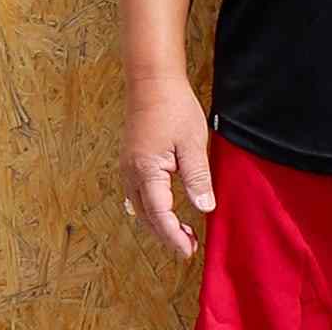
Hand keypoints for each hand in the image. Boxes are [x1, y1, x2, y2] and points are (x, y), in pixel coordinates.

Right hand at [119, 76, 215, 258]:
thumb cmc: (174, 107)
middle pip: (147, 217)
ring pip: (140, 208)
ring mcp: (128, 168)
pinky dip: (151, 208)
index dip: (174, 236)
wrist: (152, 81)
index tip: (189, 250)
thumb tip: (204, 208)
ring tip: (180, 233)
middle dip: (166, 235)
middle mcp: (131, 174)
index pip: (160, 215)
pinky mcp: (131, 161)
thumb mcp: (193, 142)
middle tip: (188, 247)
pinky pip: (138, 194)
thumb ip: (197, 177)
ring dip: (158, 223)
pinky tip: (164, 209)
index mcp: (147, 171)